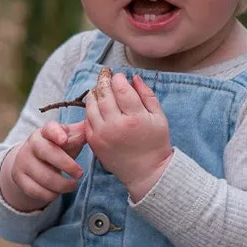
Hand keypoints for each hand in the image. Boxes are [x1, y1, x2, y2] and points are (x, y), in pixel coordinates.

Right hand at [0, 119, 88, 212]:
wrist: (33, 163)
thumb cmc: (58, 149)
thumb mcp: (69, 140)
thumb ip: (80, 134)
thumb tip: (91, 127)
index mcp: (46, 132)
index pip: (50, 129)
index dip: (57, 133)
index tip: (64, 140)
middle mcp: (32, 144)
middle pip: (47, 152)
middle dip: (67, 165)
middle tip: (80, 174)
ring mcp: (23, 161)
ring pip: (44, 176)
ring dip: (62, 185)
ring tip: (72, 185)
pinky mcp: (19, 177)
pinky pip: (35, 190)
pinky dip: (50, 195)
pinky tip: (57, 192)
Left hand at [83, 69, 171, 199]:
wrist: (145, 172)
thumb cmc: (155, 143)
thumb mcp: (159, 118)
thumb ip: (147, 95)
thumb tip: (133, 77)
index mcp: (135, 118)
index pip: (121, 89)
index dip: (118, 78)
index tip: (119, 75)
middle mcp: (116, 125)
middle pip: (104, 94)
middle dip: (104, 80)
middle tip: (106, 74)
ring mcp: (102, 134)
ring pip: (91, 105)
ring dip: (94, 93)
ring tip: (100, 88)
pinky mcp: (93, 142)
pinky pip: (87, 119)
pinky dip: (90, 109)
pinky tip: (97, 105)